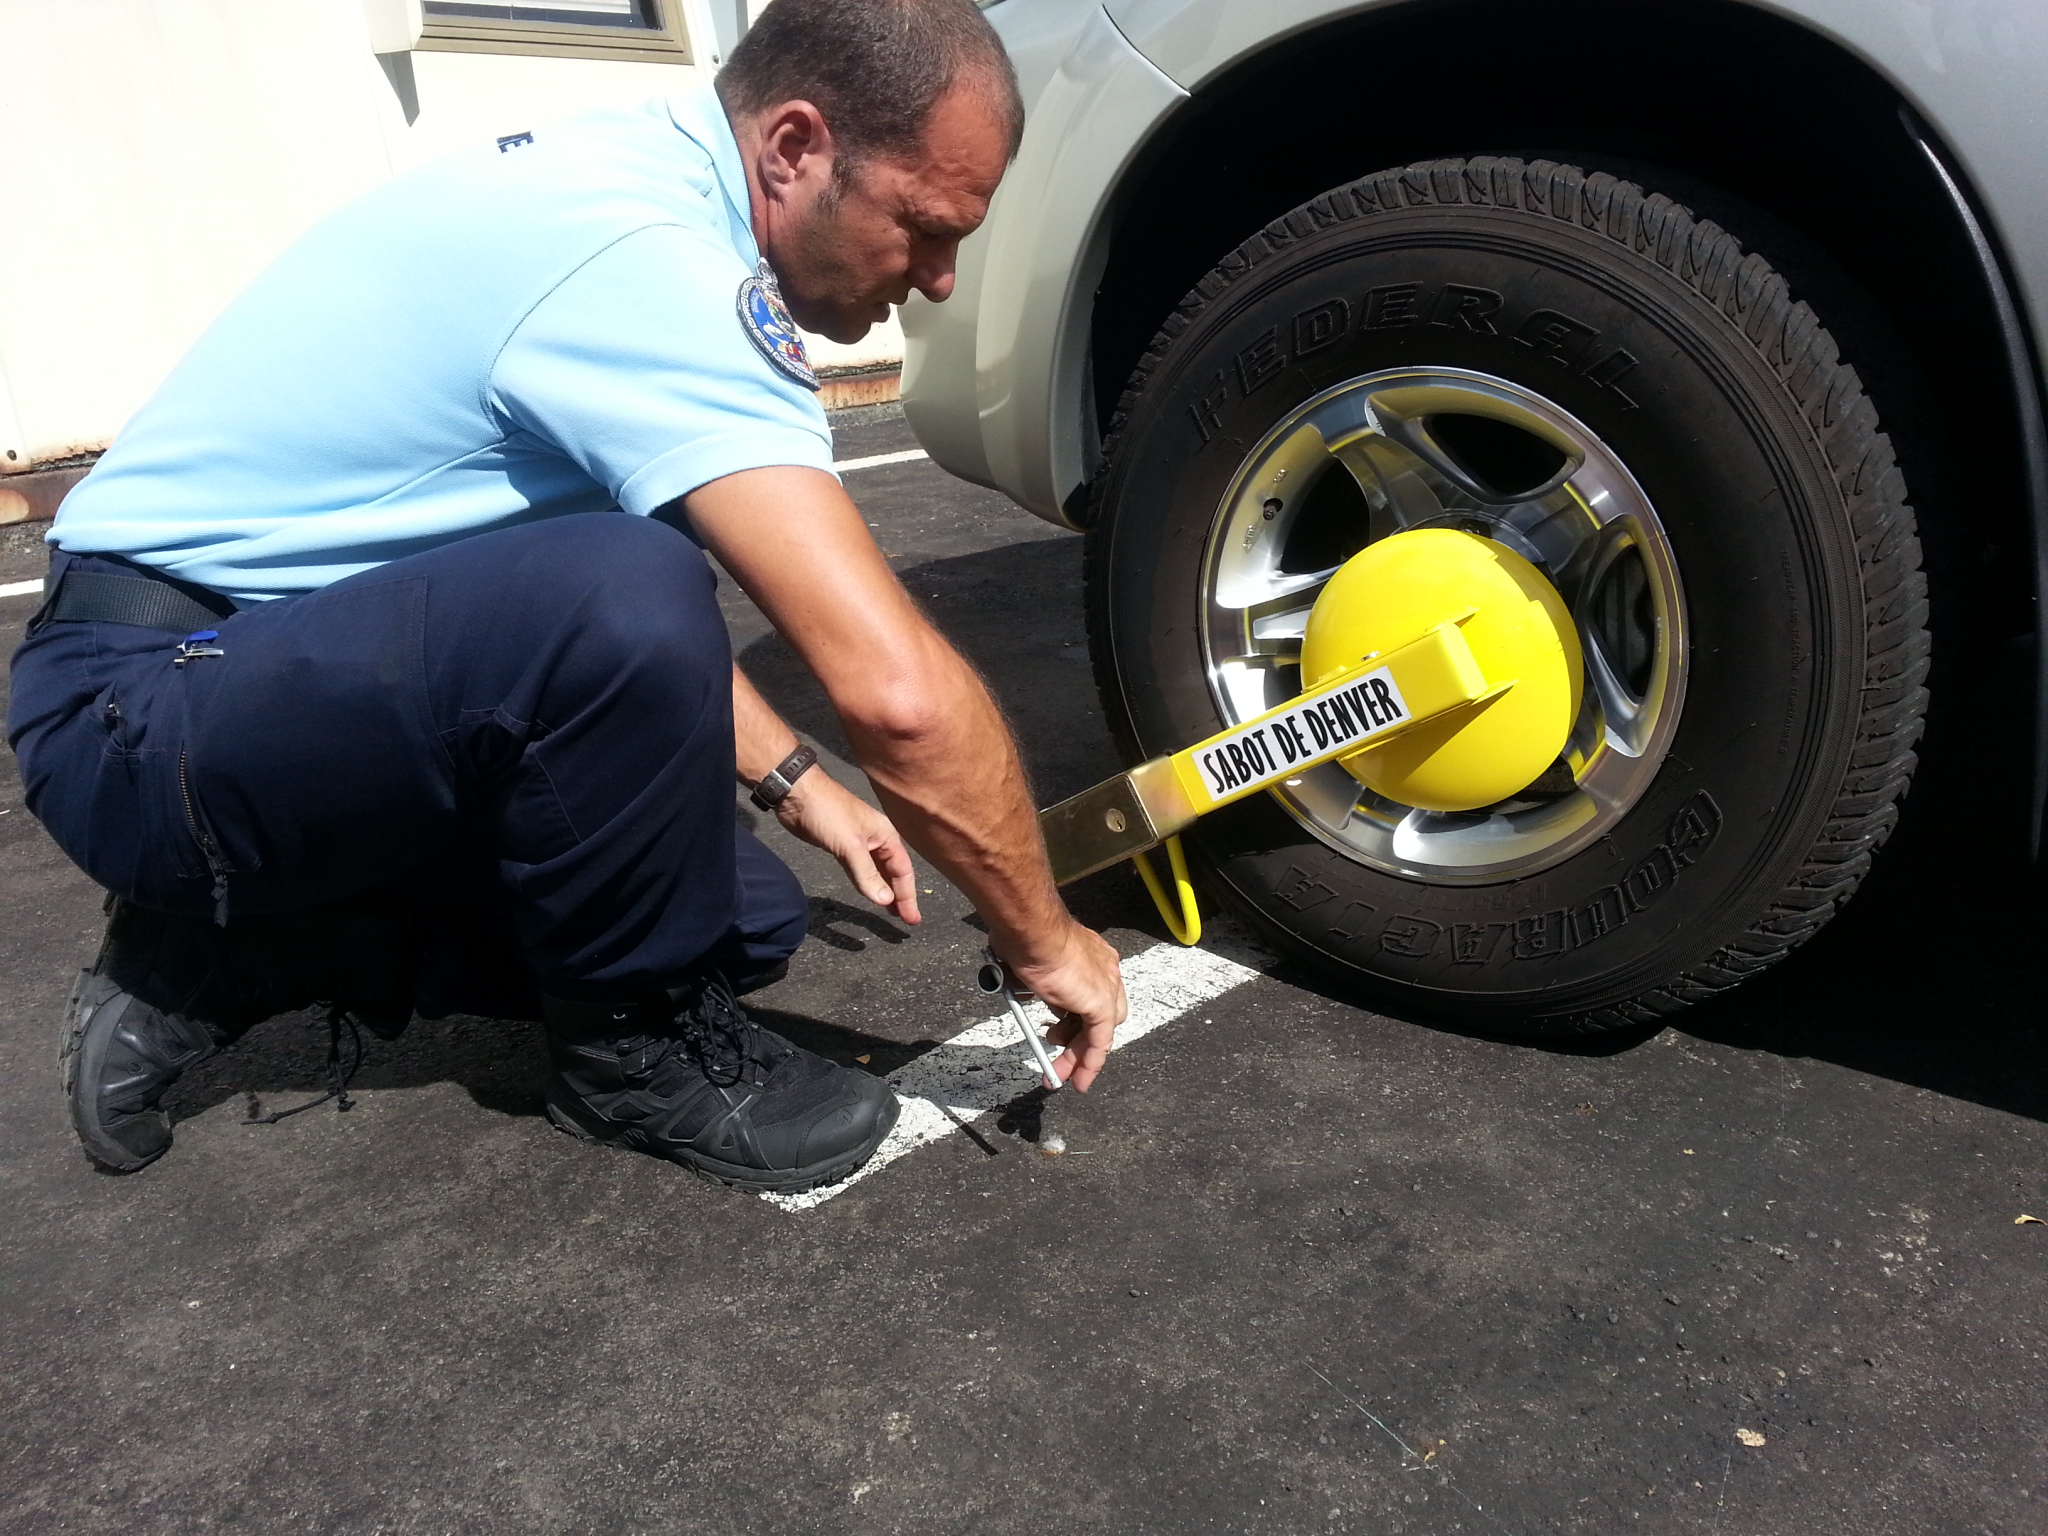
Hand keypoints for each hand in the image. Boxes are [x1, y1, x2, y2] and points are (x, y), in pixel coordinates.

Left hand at [776, 772, 922, 924]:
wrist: (797, 794)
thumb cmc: (828, 813)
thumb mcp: (850, 846)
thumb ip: (867, 874)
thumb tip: (885, 900)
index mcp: (886, 835)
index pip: (903, 871)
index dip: (908, 896)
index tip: (912, 919)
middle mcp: (876, 840)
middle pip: (893, 873)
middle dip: (900, 896)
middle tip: (906, 920)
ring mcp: (859, 844)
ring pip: (877, 873)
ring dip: (884, 891)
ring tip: (893, 912)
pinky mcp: (841, 847)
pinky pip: (859, 870)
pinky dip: (866, 883)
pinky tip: (870, 894)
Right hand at [1004, 921, 1126, 1091]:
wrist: (1033, 930)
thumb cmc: (1026, 935)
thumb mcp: (1030, 960)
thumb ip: (1034, 976)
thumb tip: (1019, 983)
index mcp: (1092, 956)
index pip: (1092, 993)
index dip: (1077, 1015)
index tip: (1060, 1030)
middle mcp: (1105, 970)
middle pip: (1099, 1015)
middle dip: (1078, 1039)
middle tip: (1059, 1055)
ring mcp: (1106, 987)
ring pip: (1099, 1032)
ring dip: (1078, 1056)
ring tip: (1058, 1071)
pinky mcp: (1101, 1005)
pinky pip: (1100, 1041)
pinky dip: (1090, 1062)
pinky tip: (1079, 1079)